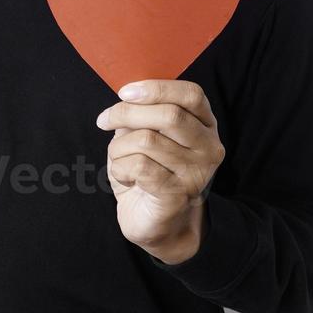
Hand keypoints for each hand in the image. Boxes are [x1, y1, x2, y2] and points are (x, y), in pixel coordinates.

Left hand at [96, 79, 224, 264]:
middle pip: (169, 115)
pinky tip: (124, 177)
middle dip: (127, 113)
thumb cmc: (148, 174)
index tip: (124, 92)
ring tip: (118, 159)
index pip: (191, 95)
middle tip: (104, 120)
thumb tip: (126, 96)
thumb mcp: (146, 135)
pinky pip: (139, 166)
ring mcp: (196, 172)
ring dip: (119, 146)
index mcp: (205, 126)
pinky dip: (120, 168)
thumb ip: (142, 114)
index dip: (157, 88)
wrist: (157, 224)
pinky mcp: (178, 193)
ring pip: (147, 140)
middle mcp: (208, 148)